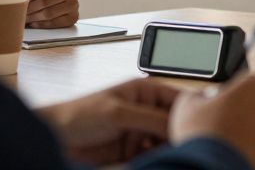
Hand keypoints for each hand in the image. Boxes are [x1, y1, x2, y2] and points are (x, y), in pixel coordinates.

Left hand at [27, 0, 78, 27]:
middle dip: (30, 7)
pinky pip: (54, 23)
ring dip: (34, 17)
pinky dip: (41, 24)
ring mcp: (74, 5)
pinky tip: (34, 22)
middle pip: (46, 1)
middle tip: (20, 10)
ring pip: (49, 13)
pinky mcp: (73, 17)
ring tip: (25, 17)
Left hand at [37, 78, 180, 164]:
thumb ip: (150, 118)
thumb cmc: (77, 115)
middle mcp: (146, 110)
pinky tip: (162, 161)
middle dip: (182, 133)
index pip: (179, 99)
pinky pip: (154, 155)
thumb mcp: (118, 113)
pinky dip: (159, 159)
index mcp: (145, 91)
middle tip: (189, 144)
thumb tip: (178, 124)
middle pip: (175, 122)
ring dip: (171, 148)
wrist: (54, 139)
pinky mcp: (132, 151)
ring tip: (176, 154)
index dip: (192, 111)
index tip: (200, 126)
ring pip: (167, 141)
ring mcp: (140, 131)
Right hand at [171, 74, 254, 169]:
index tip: (213, 111)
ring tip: (225, 150)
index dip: (225, 98)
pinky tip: (235, 160)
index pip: (242, 85)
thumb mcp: (188, 106)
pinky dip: (254, 155)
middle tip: (218, 132)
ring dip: (248, 138)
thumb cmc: (205, 136)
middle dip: (240, 117)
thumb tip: (201, 98)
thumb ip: (198, 95)